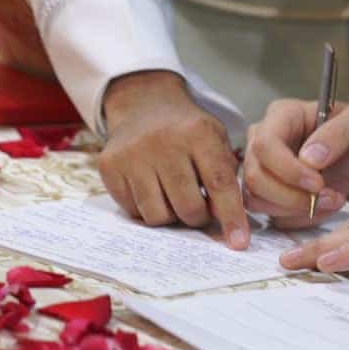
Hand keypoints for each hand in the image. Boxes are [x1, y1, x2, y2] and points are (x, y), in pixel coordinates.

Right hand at [99, 71, 248, 249]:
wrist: (144, 106)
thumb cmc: (188, 132)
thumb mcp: (216, 139)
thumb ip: (226, 176)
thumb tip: (228, 224)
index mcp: (198, 133)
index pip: (220, 184)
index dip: (231, 217)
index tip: (238, 243)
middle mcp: (163, 142)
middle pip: (188, 207)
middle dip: (198, 218)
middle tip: (199, 209)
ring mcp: (132, 154)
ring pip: (157, 216)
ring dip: (171, 217)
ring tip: (174, 198)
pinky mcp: (110, 166)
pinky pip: (133, 211)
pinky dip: (146, 210)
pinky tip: (152, 190)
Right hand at [242, 98, 348, 227]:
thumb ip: (338, 134)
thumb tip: (309, 158)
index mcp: (281, 115)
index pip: (265, 145)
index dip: (288, 170)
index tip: (318, 183)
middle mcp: (263, 141)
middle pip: (256, 177)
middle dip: (292, 196)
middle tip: (330, 196)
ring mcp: (262, 168)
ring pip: (258, 200)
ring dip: (296, 210)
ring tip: (332, 200)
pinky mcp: (269, 193)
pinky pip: (272, 215)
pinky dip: (300, 218)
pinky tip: (324, 207)